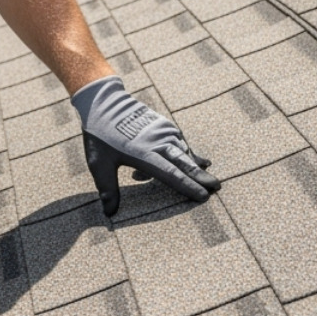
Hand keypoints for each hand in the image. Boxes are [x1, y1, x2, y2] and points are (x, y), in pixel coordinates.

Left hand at [71, 75, 220, 215]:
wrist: (102, 101)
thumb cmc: (99, 135)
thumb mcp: (99, 164)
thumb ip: (108, 190)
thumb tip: (109, 214)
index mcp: (144, 155)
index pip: (172, 175)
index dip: (188, 187)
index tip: (203, 196)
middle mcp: (157, 142)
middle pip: (184, 162)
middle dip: (201, 175)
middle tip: (218, 186)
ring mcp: (161, 131)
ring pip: (183, 149)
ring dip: (194, 162)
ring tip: (208, 170)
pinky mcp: (161, 123)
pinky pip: (178, 139)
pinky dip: (186, 149)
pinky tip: (192, 156)